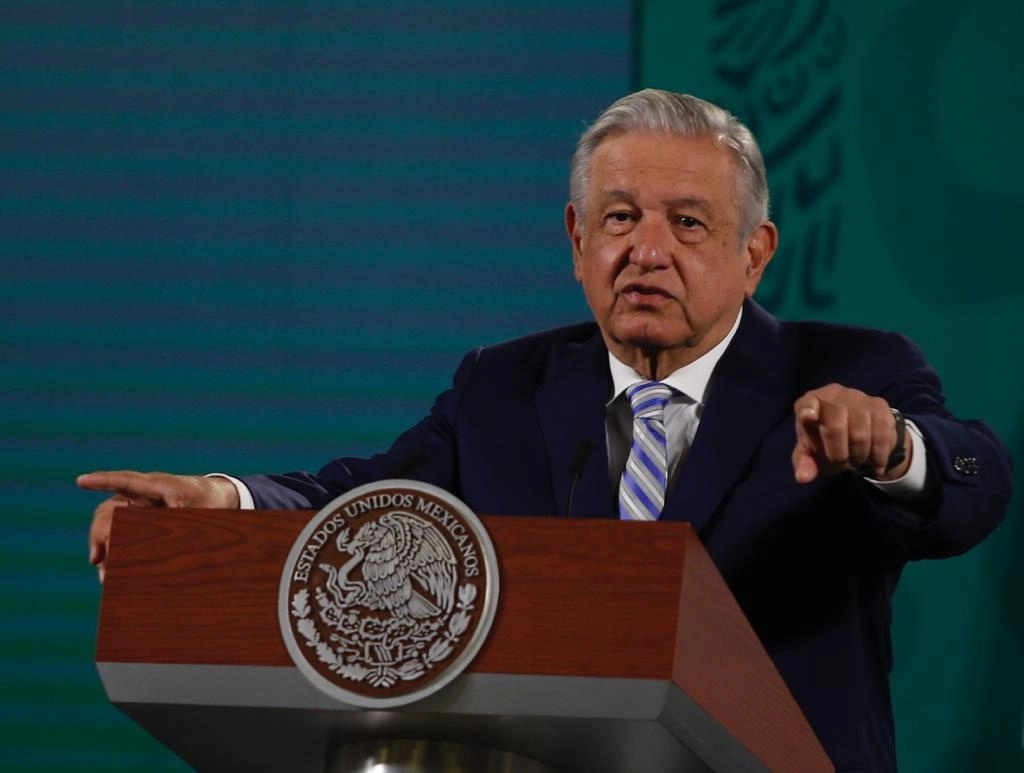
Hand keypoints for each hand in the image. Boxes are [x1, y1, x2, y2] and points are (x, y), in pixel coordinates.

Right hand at [77, 470, 239, 581]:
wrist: (218, 496)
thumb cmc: (209, 502)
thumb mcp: (201, 513)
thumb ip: (181, 524)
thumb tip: (156, 551)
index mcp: (159, 486)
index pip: (127, 481)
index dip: (104, 481)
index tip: (81, 480)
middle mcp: (142, 494)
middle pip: (110, 509)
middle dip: (99, 533)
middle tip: (97, 559)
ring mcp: (138, 505)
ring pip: (109, 521)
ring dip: (102, 544)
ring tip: (104, 573)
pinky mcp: (139, 518)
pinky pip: (119, 530)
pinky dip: (112, 548)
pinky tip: (108, 568)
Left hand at [792, 384, 911, 483]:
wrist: (859, 434)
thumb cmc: (826, 441)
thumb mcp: (811, 453)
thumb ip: (804, 463)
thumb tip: (802, 477)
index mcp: (810, 402)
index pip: (806, 403)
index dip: (808, 409)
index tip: (808, 417)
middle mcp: (833, 394)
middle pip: (835, 425)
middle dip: (837, 453)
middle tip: (840, 462)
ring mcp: (858, 397)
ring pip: (860, 434)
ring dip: (858, 456)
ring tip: (856, 460)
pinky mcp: (879, 405)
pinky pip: (881, 435)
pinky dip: (878, 456)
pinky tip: (876, 464)